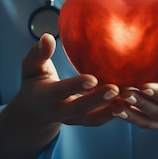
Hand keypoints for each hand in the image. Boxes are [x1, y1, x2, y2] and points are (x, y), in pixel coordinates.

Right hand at [0, 33, 121, 158]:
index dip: (75, 86)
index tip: (92, 79)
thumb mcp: (30, 68)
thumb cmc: (34, 82)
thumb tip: (47, 37)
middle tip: (115, 89)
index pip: (60, 91)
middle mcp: (58, 110)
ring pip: (91, 119)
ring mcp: (71, 119)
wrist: (34, 111)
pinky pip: (97, 120)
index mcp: (44, 96)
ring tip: (127, 100)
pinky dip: (112, 114)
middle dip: (97, 100)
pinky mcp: (82, 121)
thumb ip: (37, 54)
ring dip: (109, 111)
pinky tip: (127, 103)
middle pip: (79, 109)